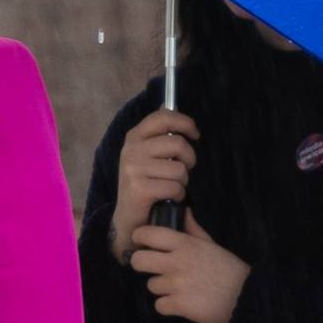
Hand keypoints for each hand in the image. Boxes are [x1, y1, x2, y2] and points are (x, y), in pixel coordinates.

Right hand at [110, 109, 197, 262]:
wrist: (127, 219)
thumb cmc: (143, 184)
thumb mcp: (146, 154)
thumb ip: (157, 132)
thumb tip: (168, 103)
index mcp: (134, 137)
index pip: (163, 117)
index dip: (184, 123)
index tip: (195, 134)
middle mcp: (131, 150)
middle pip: (177, 143)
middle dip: (189, 159)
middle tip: (182, 170)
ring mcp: (133, 169)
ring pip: (179, 168)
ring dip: (182, 181)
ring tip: (171, 187)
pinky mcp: (139, 189)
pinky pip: (174, 187)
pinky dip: (178, 195)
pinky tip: (168, 199)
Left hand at [128, 207, 248, 322]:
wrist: (246, 297)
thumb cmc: (229, 270)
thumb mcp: (211, 244)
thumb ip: (192, 229)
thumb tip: (183, 211)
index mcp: (185, 244)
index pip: (147, 234)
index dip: (140, 238)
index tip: (144, 244)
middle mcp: (177, 261)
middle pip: (138, 260)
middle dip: (142, 265)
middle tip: (153, 268)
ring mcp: (177, 284)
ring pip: (151, 285)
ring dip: (163, 289)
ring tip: (182, 288)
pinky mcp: (179, 305)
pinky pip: (159, 306)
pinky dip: (169, 307)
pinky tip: (184, 303)